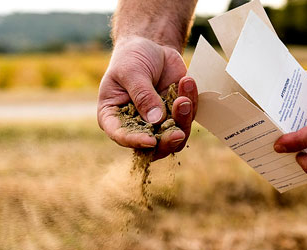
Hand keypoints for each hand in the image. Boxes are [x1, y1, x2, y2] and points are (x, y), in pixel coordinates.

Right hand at [97, 36, 197, 159]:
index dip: (135, 142)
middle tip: (178, 132)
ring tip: (185, 86)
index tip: (150, 141)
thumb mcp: (131, 71)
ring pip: (175, 136)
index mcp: (114, 118)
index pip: (121, 136)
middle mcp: (137, 127)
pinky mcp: (177, 115)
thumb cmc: (131, 58)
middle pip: (153, 147)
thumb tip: (156, 119)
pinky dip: (192, 102)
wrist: (151, 46)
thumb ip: (142, 94)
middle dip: (167, 140)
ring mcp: (160, 123)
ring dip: (183, 118)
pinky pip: (189, 117)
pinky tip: (187, 81)